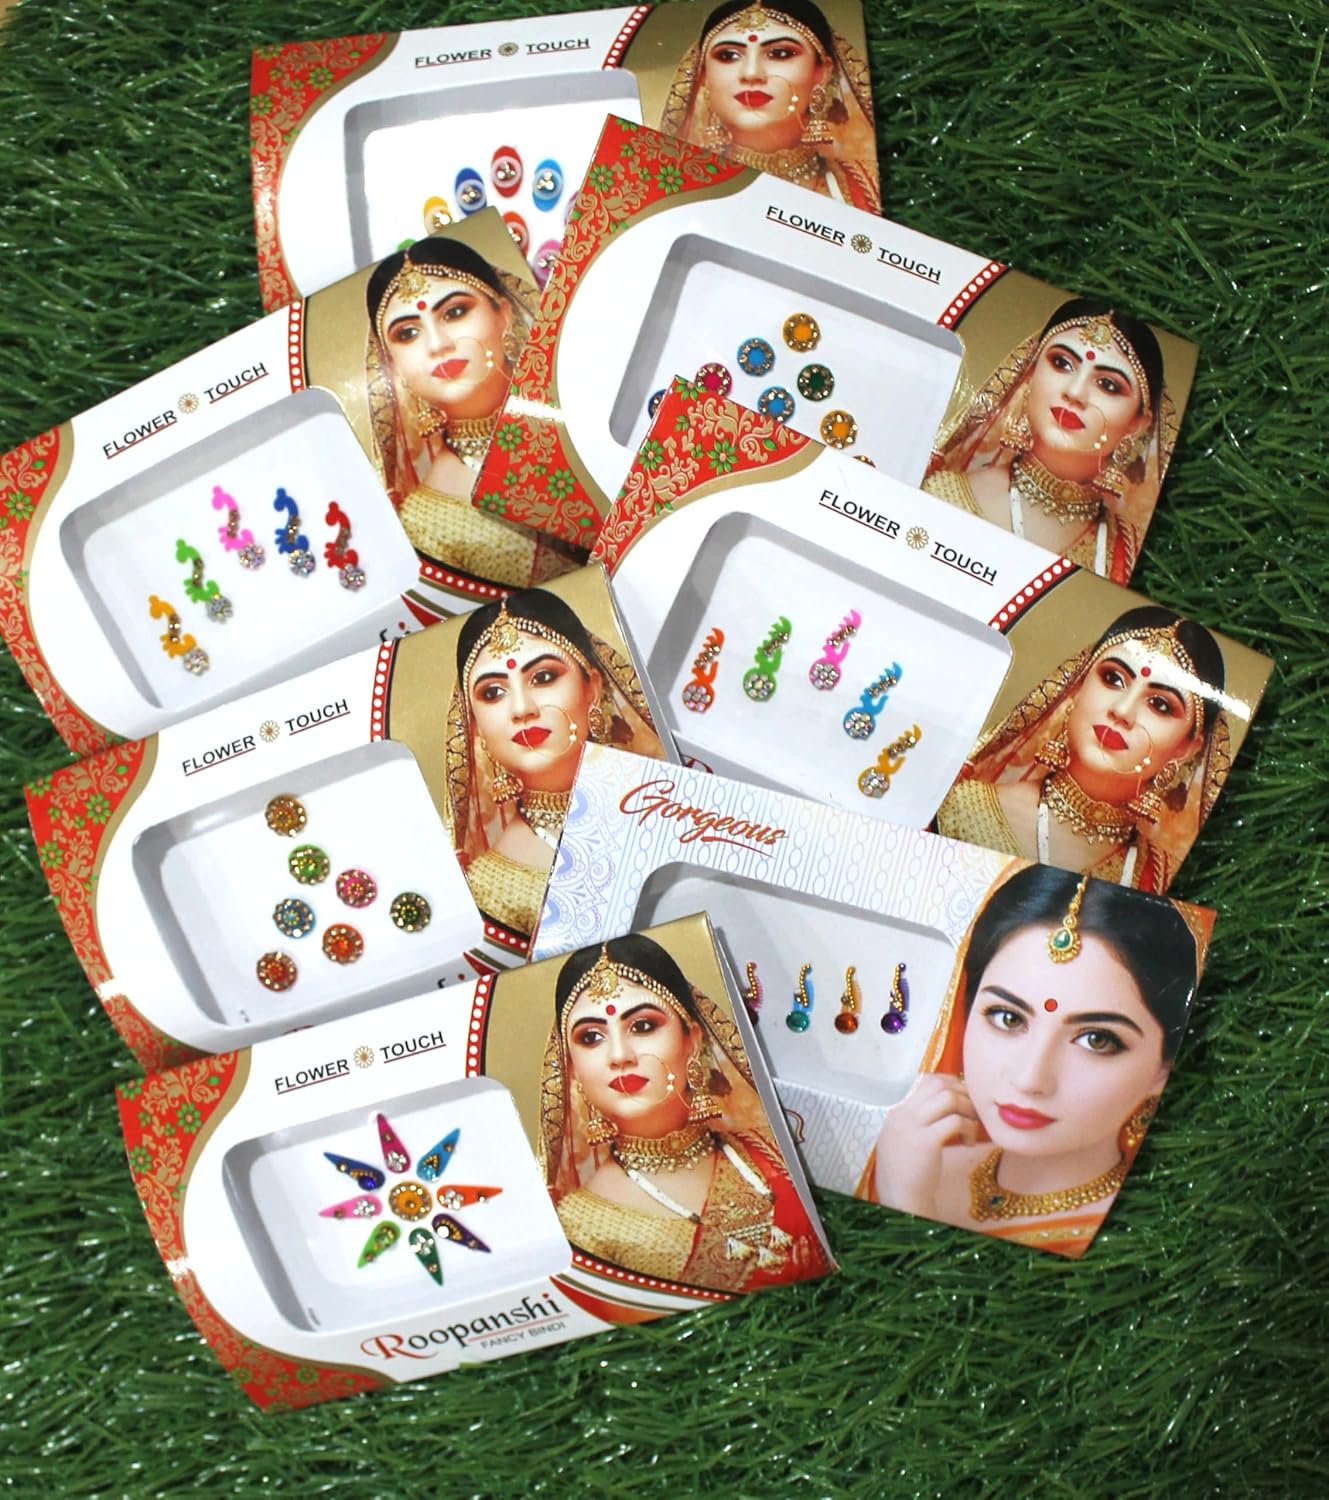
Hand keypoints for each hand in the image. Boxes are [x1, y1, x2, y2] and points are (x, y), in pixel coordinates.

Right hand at [871, 1073, 978, 1217]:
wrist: (900, 1201)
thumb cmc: (907, 1175)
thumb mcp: (905, 1140)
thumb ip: (920, 1121)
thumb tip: (949, 1103)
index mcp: (897, 1112)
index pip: (926, 1080)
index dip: (949, 1084)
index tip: (962, 1098)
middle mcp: (902, 1114)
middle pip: (939, 1084)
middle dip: (962, 1093)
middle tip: (972, 1111)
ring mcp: (912, 1126)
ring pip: (948, 1098)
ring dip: (967, 1109)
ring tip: (971, 1127)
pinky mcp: (926, 1142)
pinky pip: (955, 1121)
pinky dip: (968, 1129)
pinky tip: (968, 1143)